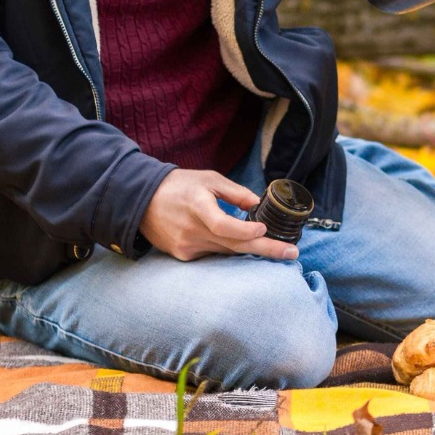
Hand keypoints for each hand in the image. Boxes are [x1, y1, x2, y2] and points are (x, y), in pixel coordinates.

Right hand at [138, 169, 300, 261]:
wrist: (141, 202)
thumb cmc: (179, 186)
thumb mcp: (208, 179)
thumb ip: (235, 192)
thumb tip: (259, 204)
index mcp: (198, 206)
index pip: (224, 226)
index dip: (246, 230)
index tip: (264, 228)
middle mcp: (192, 230)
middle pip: (234, 245)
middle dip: (266, 249)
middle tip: (292, 253)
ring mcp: (186, 246)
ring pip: (227, 252)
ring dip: (251, 250)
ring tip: (278, 249)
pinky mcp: (183, 255)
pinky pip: (214, 254)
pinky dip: (229, 249)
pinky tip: (242, 243)